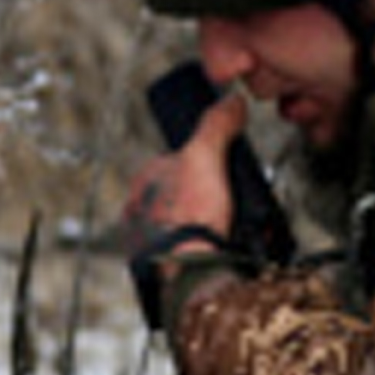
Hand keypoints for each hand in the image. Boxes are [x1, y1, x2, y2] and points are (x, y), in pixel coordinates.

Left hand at [115, 92, 246, 259]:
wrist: (190, 273)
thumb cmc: (191, 214)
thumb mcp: (205, 157)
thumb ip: (216, 126)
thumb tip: (232, 100)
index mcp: (140, 187)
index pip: (171, 163)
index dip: (203, 163)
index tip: (226, 170)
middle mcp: (138, 217)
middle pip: (182, 197)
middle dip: (209, 199)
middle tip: (235, 202)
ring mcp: (149, 247)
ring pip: (187, 228)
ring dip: (211, 226)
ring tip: (237, 227)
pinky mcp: (163, 273)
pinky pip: (191, 256)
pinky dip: (208, 251)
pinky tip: (227, 250)